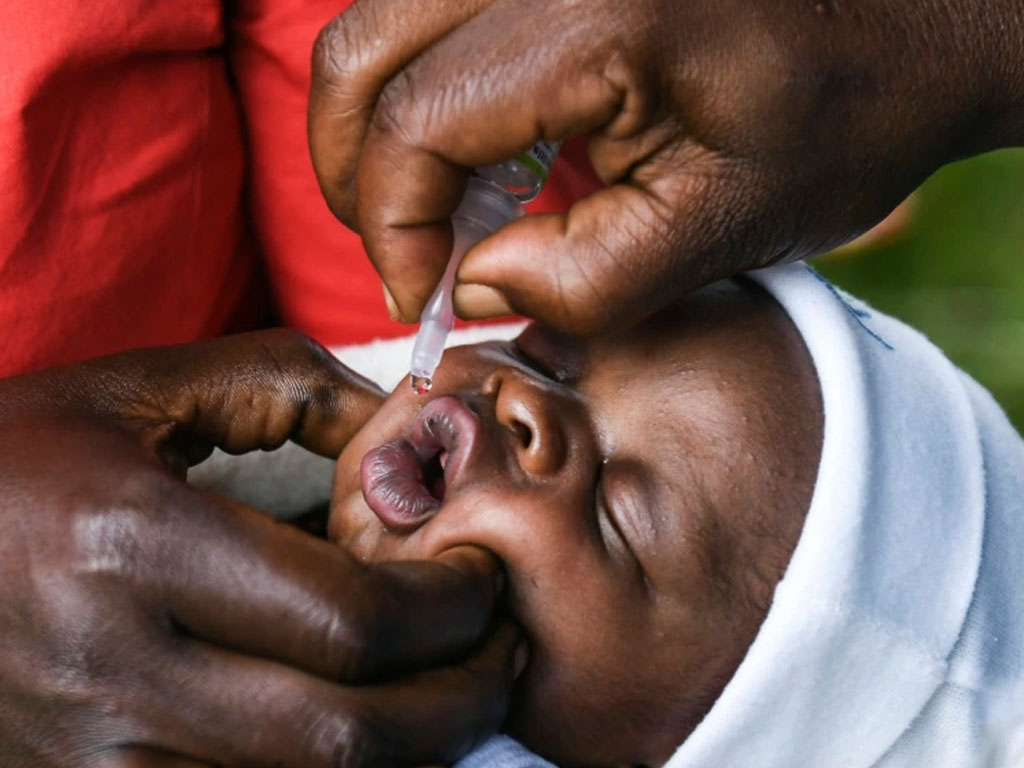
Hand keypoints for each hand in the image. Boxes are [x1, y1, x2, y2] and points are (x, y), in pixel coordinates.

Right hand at [0, 330, 519, 766]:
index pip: (350, 620)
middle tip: (503, 646)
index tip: (482, 574)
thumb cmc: (14, 459)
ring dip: (413, 752)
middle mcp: (115, 673)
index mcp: (134, 547)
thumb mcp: (136, 391)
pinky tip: (365, 725)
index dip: (449, 607)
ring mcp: (96, 760)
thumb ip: (283, 386)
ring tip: (456, 690)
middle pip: (347, 736)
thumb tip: (403, 427)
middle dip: (461, 698)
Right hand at [309, 0, 1023, 333]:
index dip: (392, 228)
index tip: (422, 296)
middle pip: (358, 55)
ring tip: (447, 209)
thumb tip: (468, 284)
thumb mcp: (716, 231)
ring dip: (386, 128)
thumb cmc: (840, 117)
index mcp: (592, 11)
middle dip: (361, 177)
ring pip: (379, 20)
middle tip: (411, 256)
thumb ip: (579, 283)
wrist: (914, 19)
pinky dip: (425, 85)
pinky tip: (485, 148)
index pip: (413, 122)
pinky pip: (431, 6)